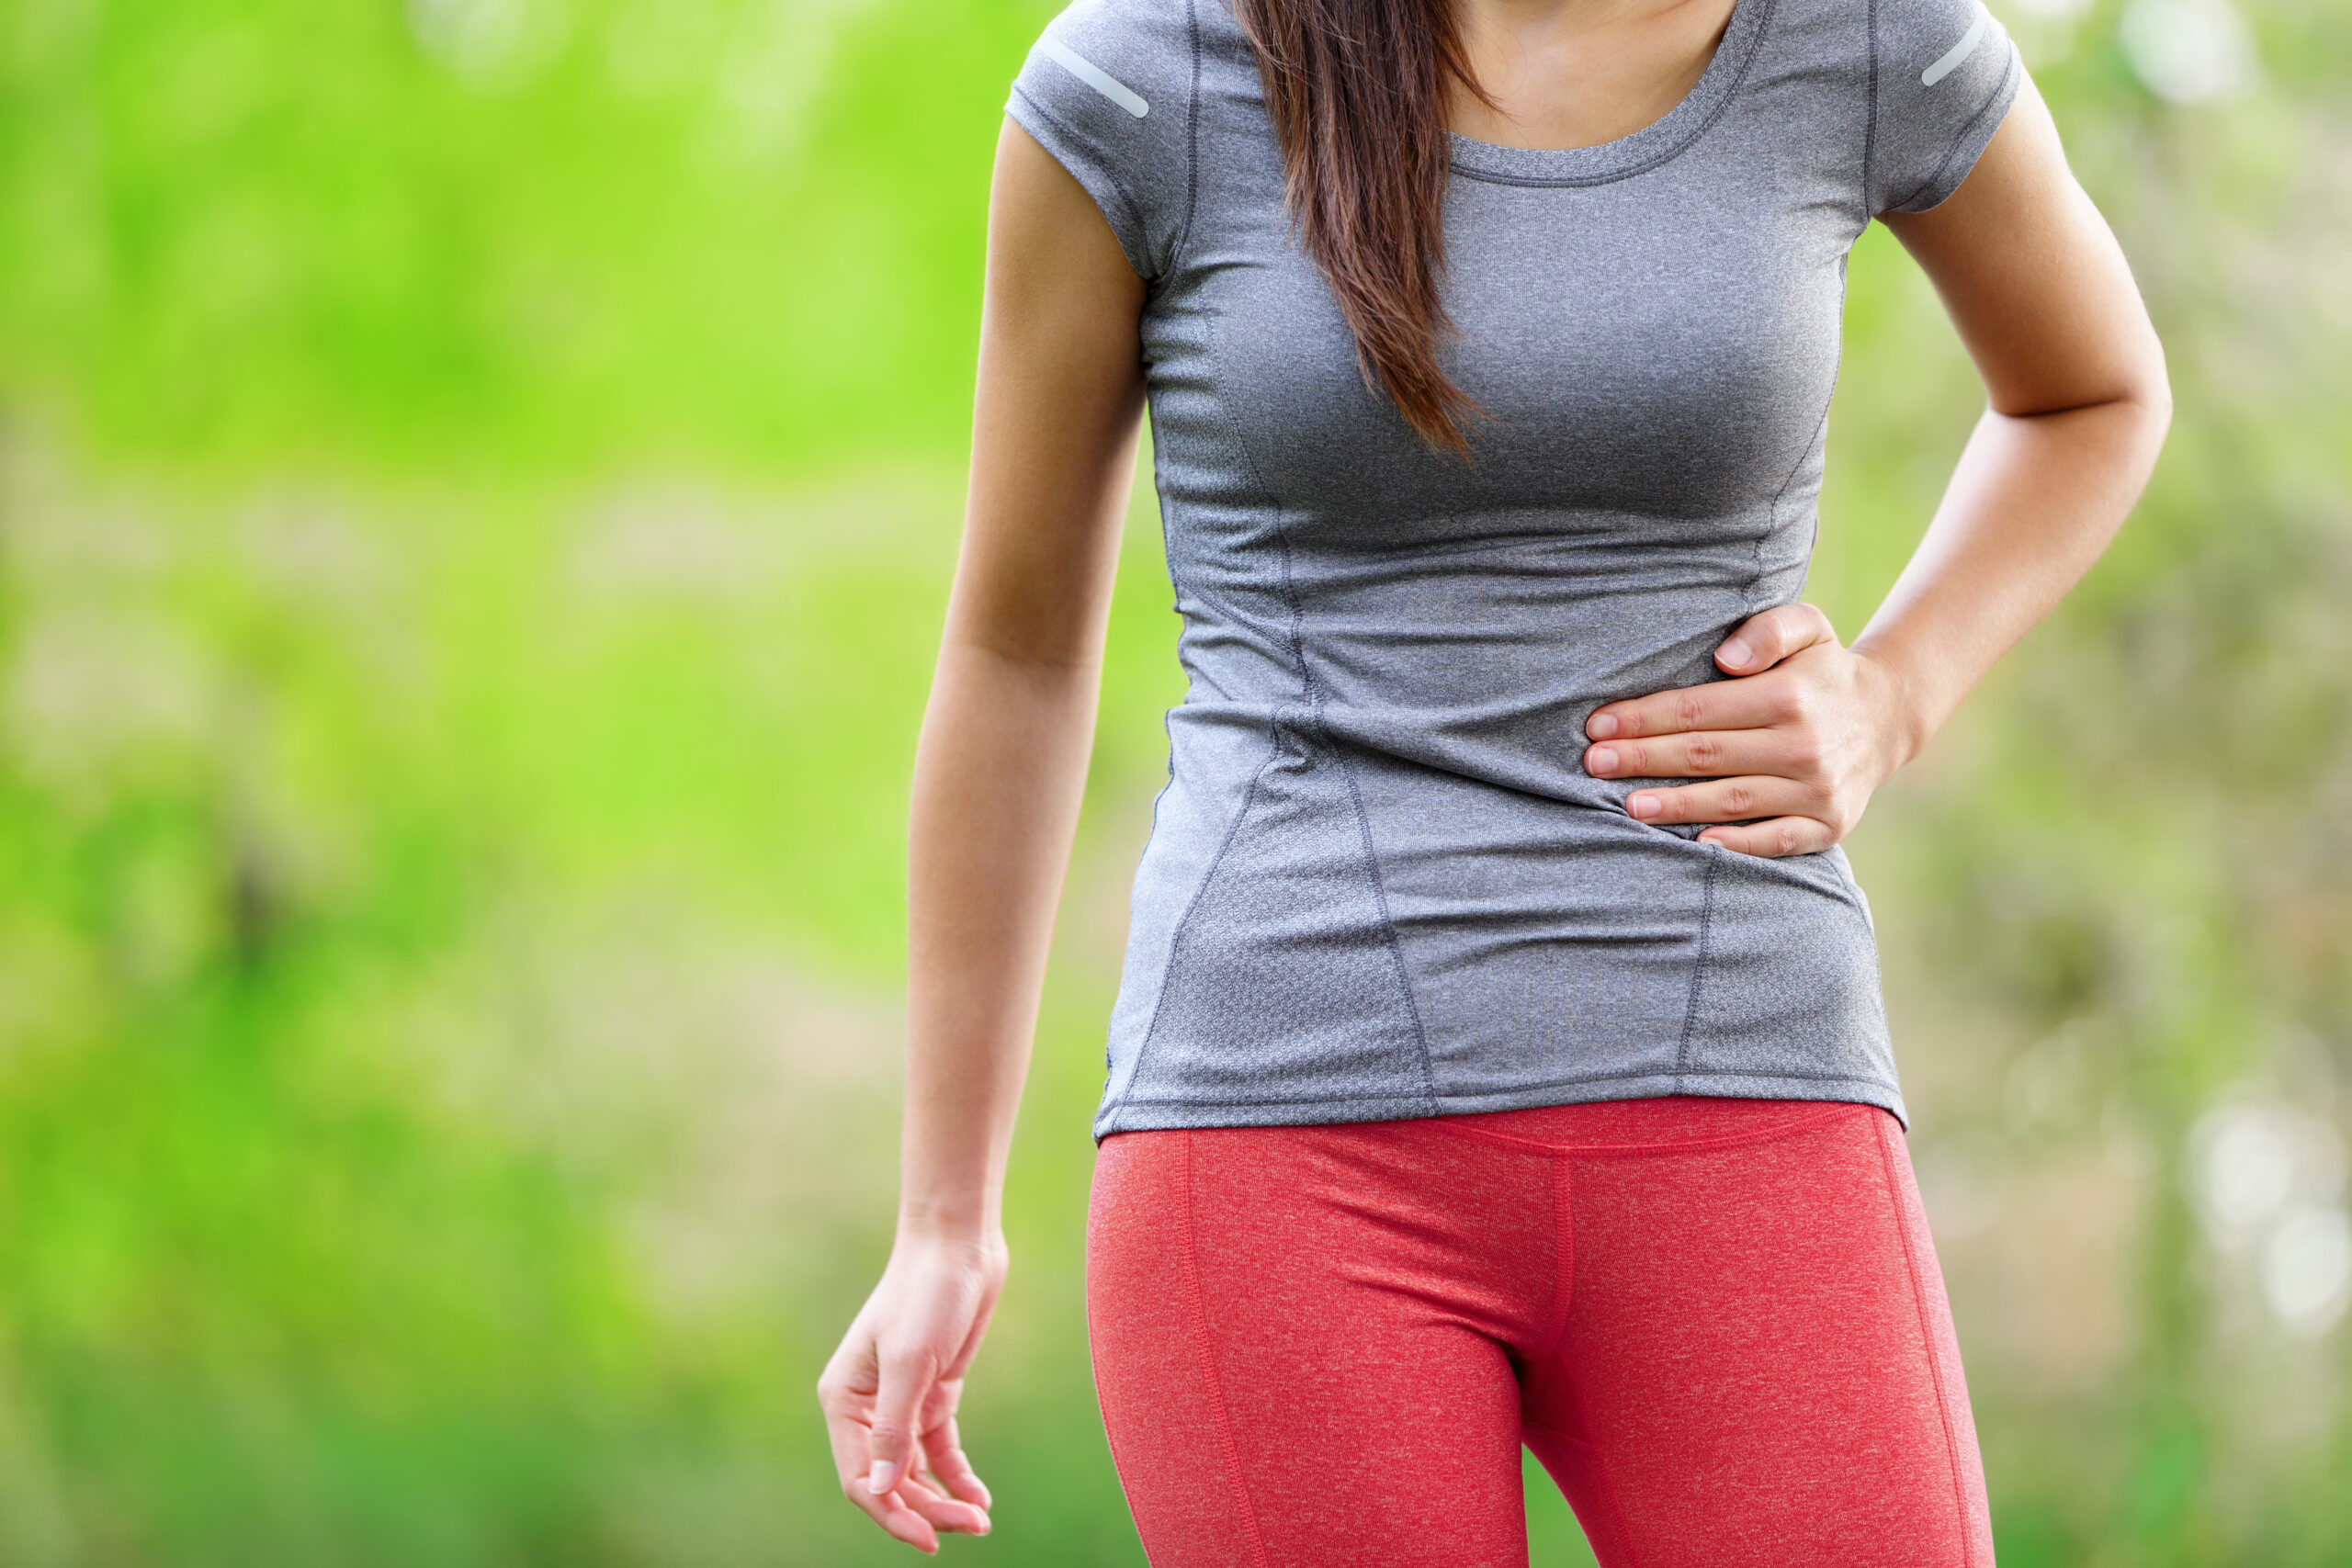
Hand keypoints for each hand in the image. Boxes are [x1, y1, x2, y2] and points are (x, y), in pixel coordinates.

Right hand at [818, 1232, 1007, 1551]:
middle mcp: (867, 1407)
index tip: (929, 1539)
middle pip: (891, 1480)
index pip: (861, 1479)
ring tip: (978, 1518)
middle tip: (970, 1527)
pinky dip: (956, 1474)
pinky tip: (977, 1495)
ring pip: (917, 1470)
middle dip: (926, 1509)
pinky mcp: (934, 1393)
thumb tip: (882, 1491)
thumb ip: (895, 1428)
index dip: (891, 1513)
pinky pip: (939, 1448)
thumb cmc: (926, 1295)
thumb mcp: (910, 1362)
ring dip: (943, 1498)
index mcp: (843, 1401)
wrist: (958, 1246)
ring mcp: (901, 1402)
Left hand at [1581, 604, 1918, 857]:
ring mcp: (1818, 789)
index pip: (1699, 709)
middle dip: (1644, 759)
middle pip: (1706, 755)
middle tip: (1595, 764)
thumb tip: (1726, 658)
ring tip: (1627, 806)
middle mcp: (1804, 744)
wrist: (1886, 718)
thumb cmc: (1822, 671)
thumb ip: (1768, 630)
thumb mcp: (1807, 627)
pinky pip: (1776, 841)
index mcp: (1789, 695)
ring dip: (1676, 804)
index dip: (1644, 718)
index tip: (1599, 725)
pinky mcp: (1829, 825)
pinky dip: (1736, 845)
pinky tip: (1695, 842)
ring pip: (1732, 799)